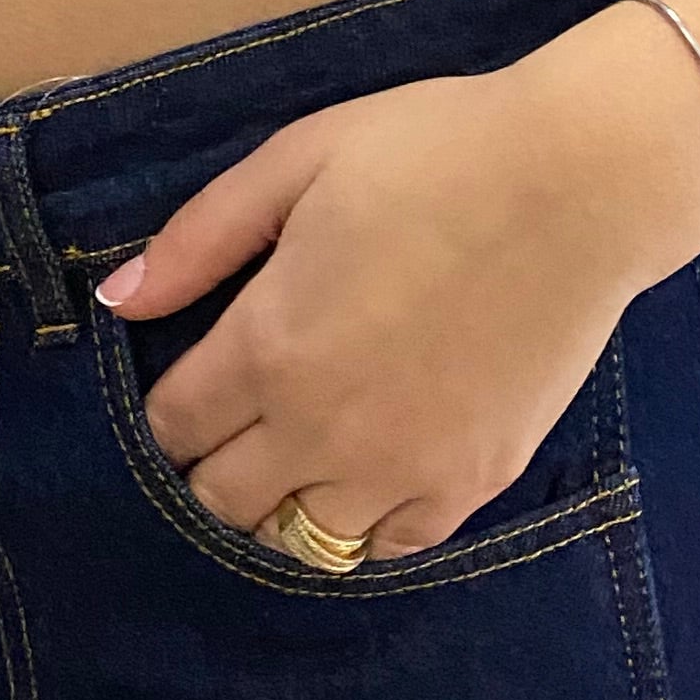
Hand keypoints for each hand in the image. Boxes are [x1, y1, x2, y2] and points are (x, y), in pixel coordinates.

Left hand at [94, 18, 699, 559]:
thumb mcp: (296, 161)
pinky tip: (373, 466)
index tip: (191, 379)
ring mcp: (403, 470)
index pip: (173, 428)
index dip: (169, 406)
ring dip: (285, 500)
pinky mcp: (473, 483)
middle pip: (223, 502)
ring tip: (305, 444)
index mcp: (269, 347)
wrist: (578, 180)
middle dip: (214, 462)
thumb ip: (199, 239)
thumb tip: (120, 301)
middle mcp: (324, 431)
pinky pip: (390, 548)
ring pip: (301, 541)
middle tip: (241, 413)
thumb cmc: (431, 150)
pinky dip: (366, 522)